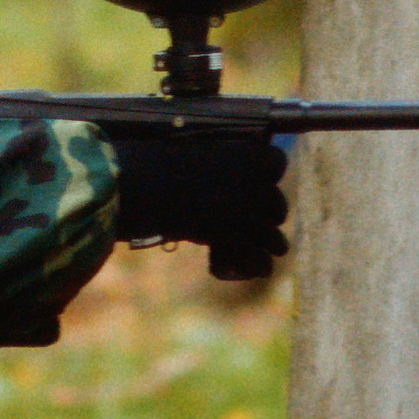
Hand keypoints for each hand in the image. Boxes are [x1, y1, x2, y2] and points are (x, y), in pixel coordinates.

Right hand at [110, 124, 288, 277]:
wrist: (140, 184)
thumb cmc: (156, 160)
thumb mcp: (192, 151)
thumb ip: (213, 160)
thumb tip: (216, 170)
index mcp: (249, 153)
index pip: (278, 163)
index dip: (267, 172)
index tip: (256, 177)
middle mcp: (256, 183)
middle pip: (277, 204)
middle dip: (267, 212)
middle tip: (250, 216)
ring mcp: (248, 215)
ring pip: (274, 236)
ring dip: (268, 241)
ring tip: (261, 247)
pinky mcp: (234, 242)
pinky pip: (258, 260)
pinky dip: (256, 264)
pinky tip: (256, 266)